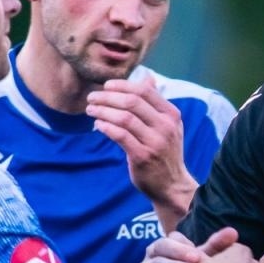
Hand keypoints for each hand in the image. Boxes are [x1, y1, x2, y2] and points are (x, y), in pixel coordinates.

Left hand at [87, 75, 193, 214]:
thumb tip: (148, 77)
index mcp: (171, 115)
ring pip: (124, 117)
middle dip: (107, 97)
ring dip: (103, 111)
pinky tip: (98, 125)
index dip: (122, 85)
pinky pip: (120, 136)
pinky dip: (106, 127)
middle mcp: (165, 126)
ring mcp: (155, 142)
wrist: (172, 185)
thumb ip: (156, 103)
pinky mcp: (143, 156)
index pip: (144, 91)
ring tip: (91, 110)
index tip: (106, 86)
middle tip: (92, 98)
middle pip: (132, 102)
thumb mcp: (168, 125)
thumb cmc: (165, 152)